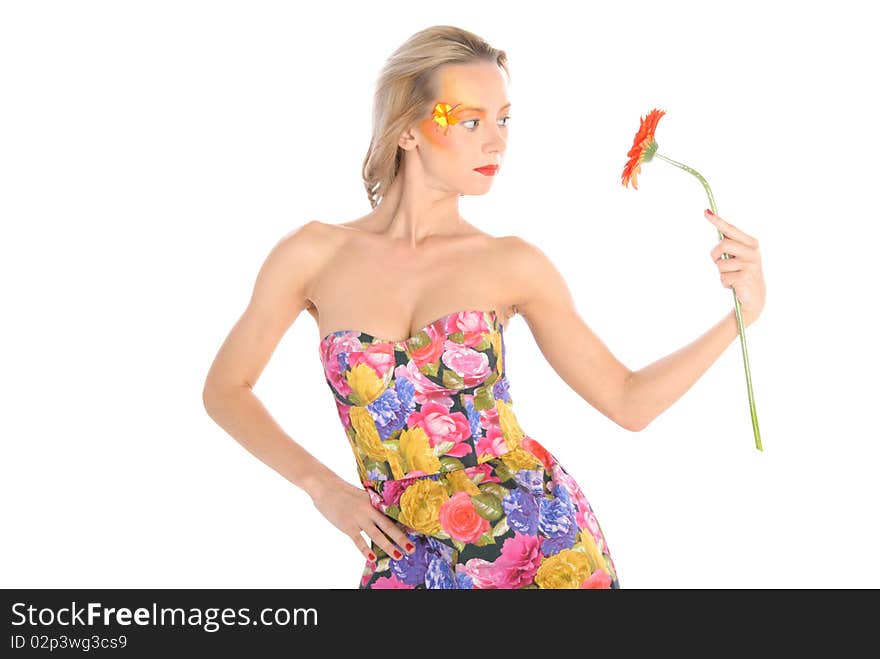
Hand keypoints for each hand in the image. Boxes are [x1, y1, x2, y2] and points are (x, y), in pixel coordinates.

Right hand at [308, 475, 415, 562]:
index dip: (403, 525)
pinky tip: (373, 558)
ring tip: (398, 556)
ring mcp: (358, 517)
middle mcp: (369, 509)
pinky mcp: (347, 525)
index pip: (392, 515)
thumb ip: (371, 505)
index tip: (415, 533)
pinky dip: (366, 550)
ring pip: (376, 534)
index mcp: (374, 501)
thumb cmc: (342, 491)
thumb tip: (381, 515)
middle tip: (411, 549)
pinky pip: (358, 540)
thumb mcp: (361, 496)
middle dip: (401, 538)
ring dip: (388, 546)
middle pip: (388, 526)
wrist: (325, 486)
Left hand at [706, 209, 765, 326]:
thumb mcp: (738, 257)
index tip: (706, 212)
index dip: (718, 221)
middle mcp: (753, 251)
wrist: (754, 297)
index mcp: (751, 243)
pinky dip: (724, 282)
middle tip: (719, 263)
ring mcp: (750, 264)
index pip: (731, 230)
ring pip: (720, 263)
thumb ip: (729, 245)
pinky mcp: (745, 277)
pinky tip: (734, 285)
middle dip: (715, 255)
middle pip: (723, 244)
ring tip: (731, 277)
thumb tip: (717, 230)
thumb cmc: (742, 274)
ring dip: (721, 272)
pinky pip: (723, 277)